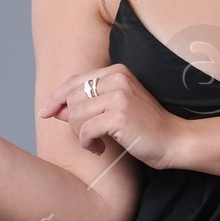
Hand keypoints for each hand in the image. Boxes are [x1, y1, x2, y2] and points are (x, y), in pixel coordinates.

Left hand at [40, 63, 182, 169]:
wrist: (174, 141)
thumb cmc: (145, 128)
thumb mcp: (115, 110)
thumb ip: (87, 105)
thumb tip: (56, 109)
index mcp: (117, 71)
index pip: (74, 81)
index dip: (56, 97)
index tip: (45, 112)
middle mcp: (117, 78)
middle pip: (72, 98)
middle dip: (71, 122)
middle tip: (86, 137)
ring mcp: (119, 96)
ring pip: (75, 114)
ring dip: (80, 134)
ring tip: (94, 144)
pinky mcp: (119, 115)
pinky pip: (84, 130)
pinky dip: (87, 143)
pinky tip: (99, 149)